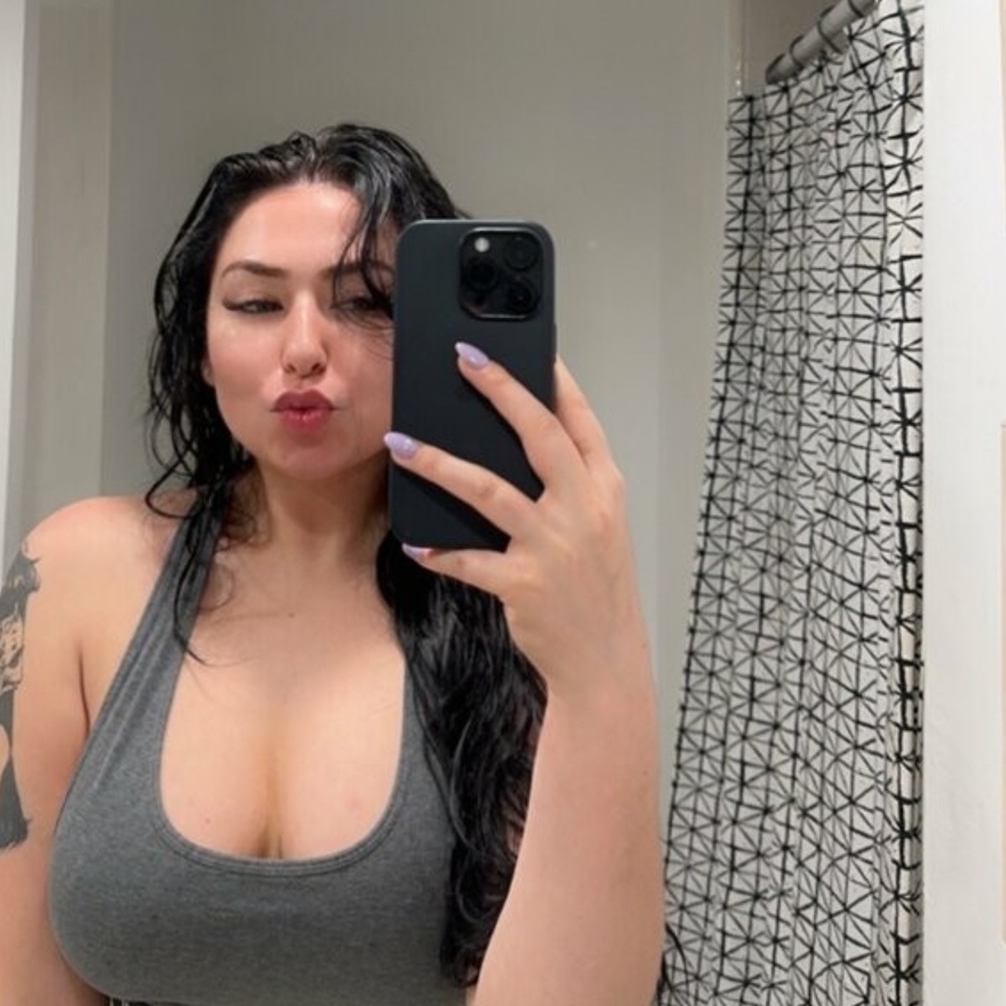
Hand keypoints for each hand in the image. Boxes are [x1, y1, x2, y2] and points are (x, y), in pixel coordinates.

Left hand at [384, 348, 651, 700]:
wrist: (606, 659)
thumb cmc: (595, 586)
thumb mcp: (599, 526)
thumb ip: (570, 485)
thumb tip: (517, 441)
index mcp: (605, 488)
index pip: (580, 420)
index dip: (554, 380)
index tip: (530, 346)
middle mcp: (584, 508)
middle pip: (537, 434)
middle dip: (500, 390)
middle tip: (463, 359)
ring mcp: (554, 544)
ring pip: (489, 489)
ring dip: (439, 463)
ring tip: (400, 443)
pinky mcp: (523, 582)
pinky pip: (470, 559)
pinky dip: (439, 549)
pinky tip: (415, 541)